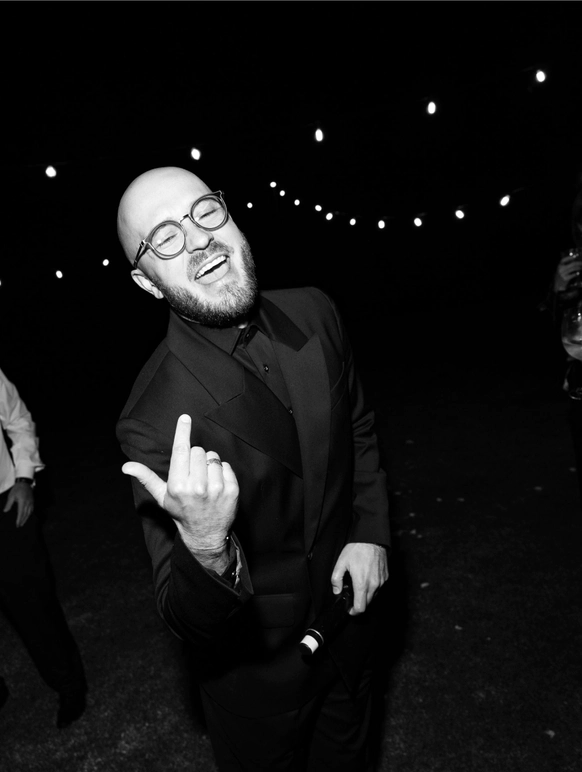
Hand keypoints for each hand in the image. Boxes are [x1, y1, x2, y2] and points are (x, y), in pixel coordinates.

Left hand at [3, 482, 34, 527]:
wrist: (25, 483)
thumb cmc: (17, 489)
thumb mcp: (11, 495)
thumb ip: (9, 504)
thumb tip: (5, 511)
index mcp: (22, 502)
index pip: (21, 513)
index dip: (19, 519)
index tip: (17, 524)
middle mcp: (28, 503)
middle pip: (26, 514)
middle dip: (23, 520)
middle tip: (19, 526)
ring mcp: (31, 502)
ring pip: (29, 512)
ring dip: (26, 518)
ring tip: (23, 523)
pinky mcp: (32, 501)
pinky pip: (31, 509)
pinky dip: (29, 514)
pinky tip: (27, 516)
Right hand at [122, 414, 238, 550]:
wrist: (204, 534)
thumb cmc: (181, 511)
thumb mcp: (161, 496)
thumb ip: (146, 477)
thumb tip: (125, 466)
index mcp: (178, 486)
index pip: (181, 450)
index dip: (182, 431)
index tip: (184, 417)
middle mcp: (197, 487)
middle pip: (198, 450)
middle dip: (195, 458)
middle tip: (193, 475)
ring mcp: (216, 489)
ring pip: (213, 457)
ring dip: (209, 465)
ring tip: (205, 482)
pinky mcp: (231, 490)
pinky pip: (226, 466)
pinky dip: (222, 472)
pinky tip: (216, 486)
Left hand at [331, 543, 388, 615]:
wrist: (372, 539)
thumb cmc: (357, 549)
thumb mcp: (341, 563)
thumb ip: (336, 579)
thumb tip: (337, 591)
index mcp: (362, 583)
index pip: (360, 608)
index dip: (353, 612)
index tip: (349, 609)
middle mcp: (374, 585)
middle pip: (367, 604)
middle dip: (359, 603)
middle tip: (352, 596)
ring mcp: (381, 581)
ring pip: (374, 596)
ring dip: (366, 596)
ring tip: (359, 585)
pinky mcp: (386, 577)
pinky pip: (379, 588)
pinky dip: (373, 588)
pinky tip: (366, 578)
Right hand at [554, 254, 581, 291]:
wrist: (558, 285)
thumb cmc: (561, 276)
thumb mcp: (561, 270)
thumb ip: (566, 265)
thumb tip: (574, 261)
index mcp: (559, 266)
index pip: (563, 260)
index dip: (569, 258)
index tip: (574, 257)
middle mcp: (560, 269)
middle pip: (572, 264)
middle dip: (578, 263)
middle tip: (581, 263)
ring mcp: (562, 274)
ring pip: (574, 269)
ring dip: (579, 268)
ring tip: (581, 268)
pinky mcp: (565, 278)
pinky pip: (573, 274)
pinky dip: (577, 273)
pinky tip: (578, 273)